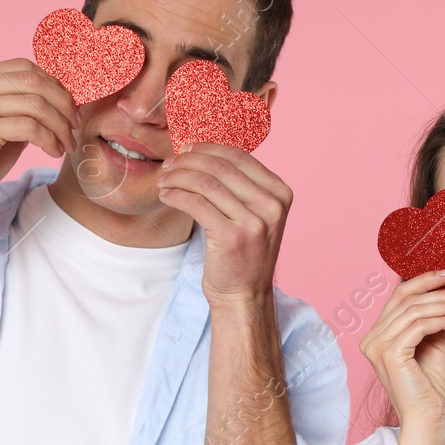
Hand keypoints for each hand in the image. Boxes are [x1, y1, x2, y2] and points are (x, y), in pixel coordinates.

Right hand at [0, 58, 77, 214]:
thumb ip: (20, 106)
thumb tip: (61, 97)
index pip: (24, 67)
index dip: (54, 85)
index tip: (70, 109)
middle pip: (33, 81)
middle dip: (63, 103)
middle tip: (75, 126)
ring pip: (35, 104)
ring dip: (60, 126)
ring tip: (66, 144)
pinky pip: (29, 127)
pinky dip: (49, 139)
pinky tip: (53, 151)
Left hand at [153, 142, 291, 307]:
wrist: (245, 295)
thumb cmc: (243, 254)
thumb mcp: (254, 214)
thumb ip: (240, 186)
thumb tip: (201, 153)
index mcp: (280, 193)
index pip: (240, 157)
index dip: (208, 149)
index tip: (186, 150)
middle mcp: (272, 206)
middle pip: (221, 167)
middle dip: (189, 161)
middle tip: (169, 165)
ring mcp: (255, 223)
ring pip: (207, 184)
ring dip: (179, 177)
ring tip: (164, 180)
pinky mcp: (232, 238)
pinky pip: (196, 204)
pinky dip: (176, 195)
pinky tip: (166, 196)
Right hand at [360, 270, 444, 433]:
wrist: (431, 419)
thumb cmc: (434, 388)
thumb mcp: (438, 344)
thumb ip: (436, 319)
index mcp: (379, 335)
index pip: (399, 296)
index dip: (424, 281)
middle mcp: (372, 338)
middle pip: (405, 298)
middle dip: (439, 291)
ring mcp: (377, 345)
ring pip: (415, 309)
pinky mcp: (389, 353)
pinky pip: (420, 325)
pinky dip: (444, 320)